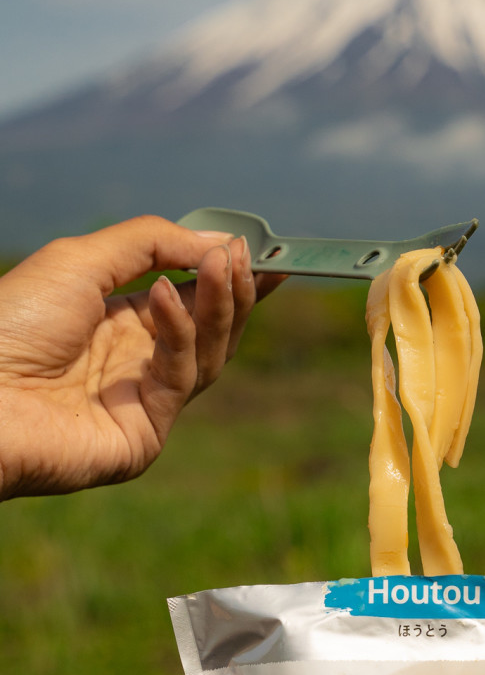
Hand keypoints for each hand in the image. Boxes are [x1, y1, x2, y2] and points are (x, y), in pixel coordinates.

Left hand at [0, 216, 282, 498]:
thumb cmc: (10, 324)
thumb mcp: (81, 261)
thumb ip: (152, 243)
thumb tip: (220, 240)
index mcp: (120, 324)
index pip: (194, 300)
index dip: (231, 278)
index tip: (268, 253)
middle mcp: (137, 364)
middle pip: (212, 329)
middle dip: (234, 290)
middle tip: (249, 256)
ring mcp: (145, 402)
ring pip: (209, 354)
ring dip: (219, 307)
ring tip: (220, 264)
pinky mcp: (146, 434)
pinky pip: (180, 378)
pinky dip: (179, 334)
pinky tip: (162, 297)